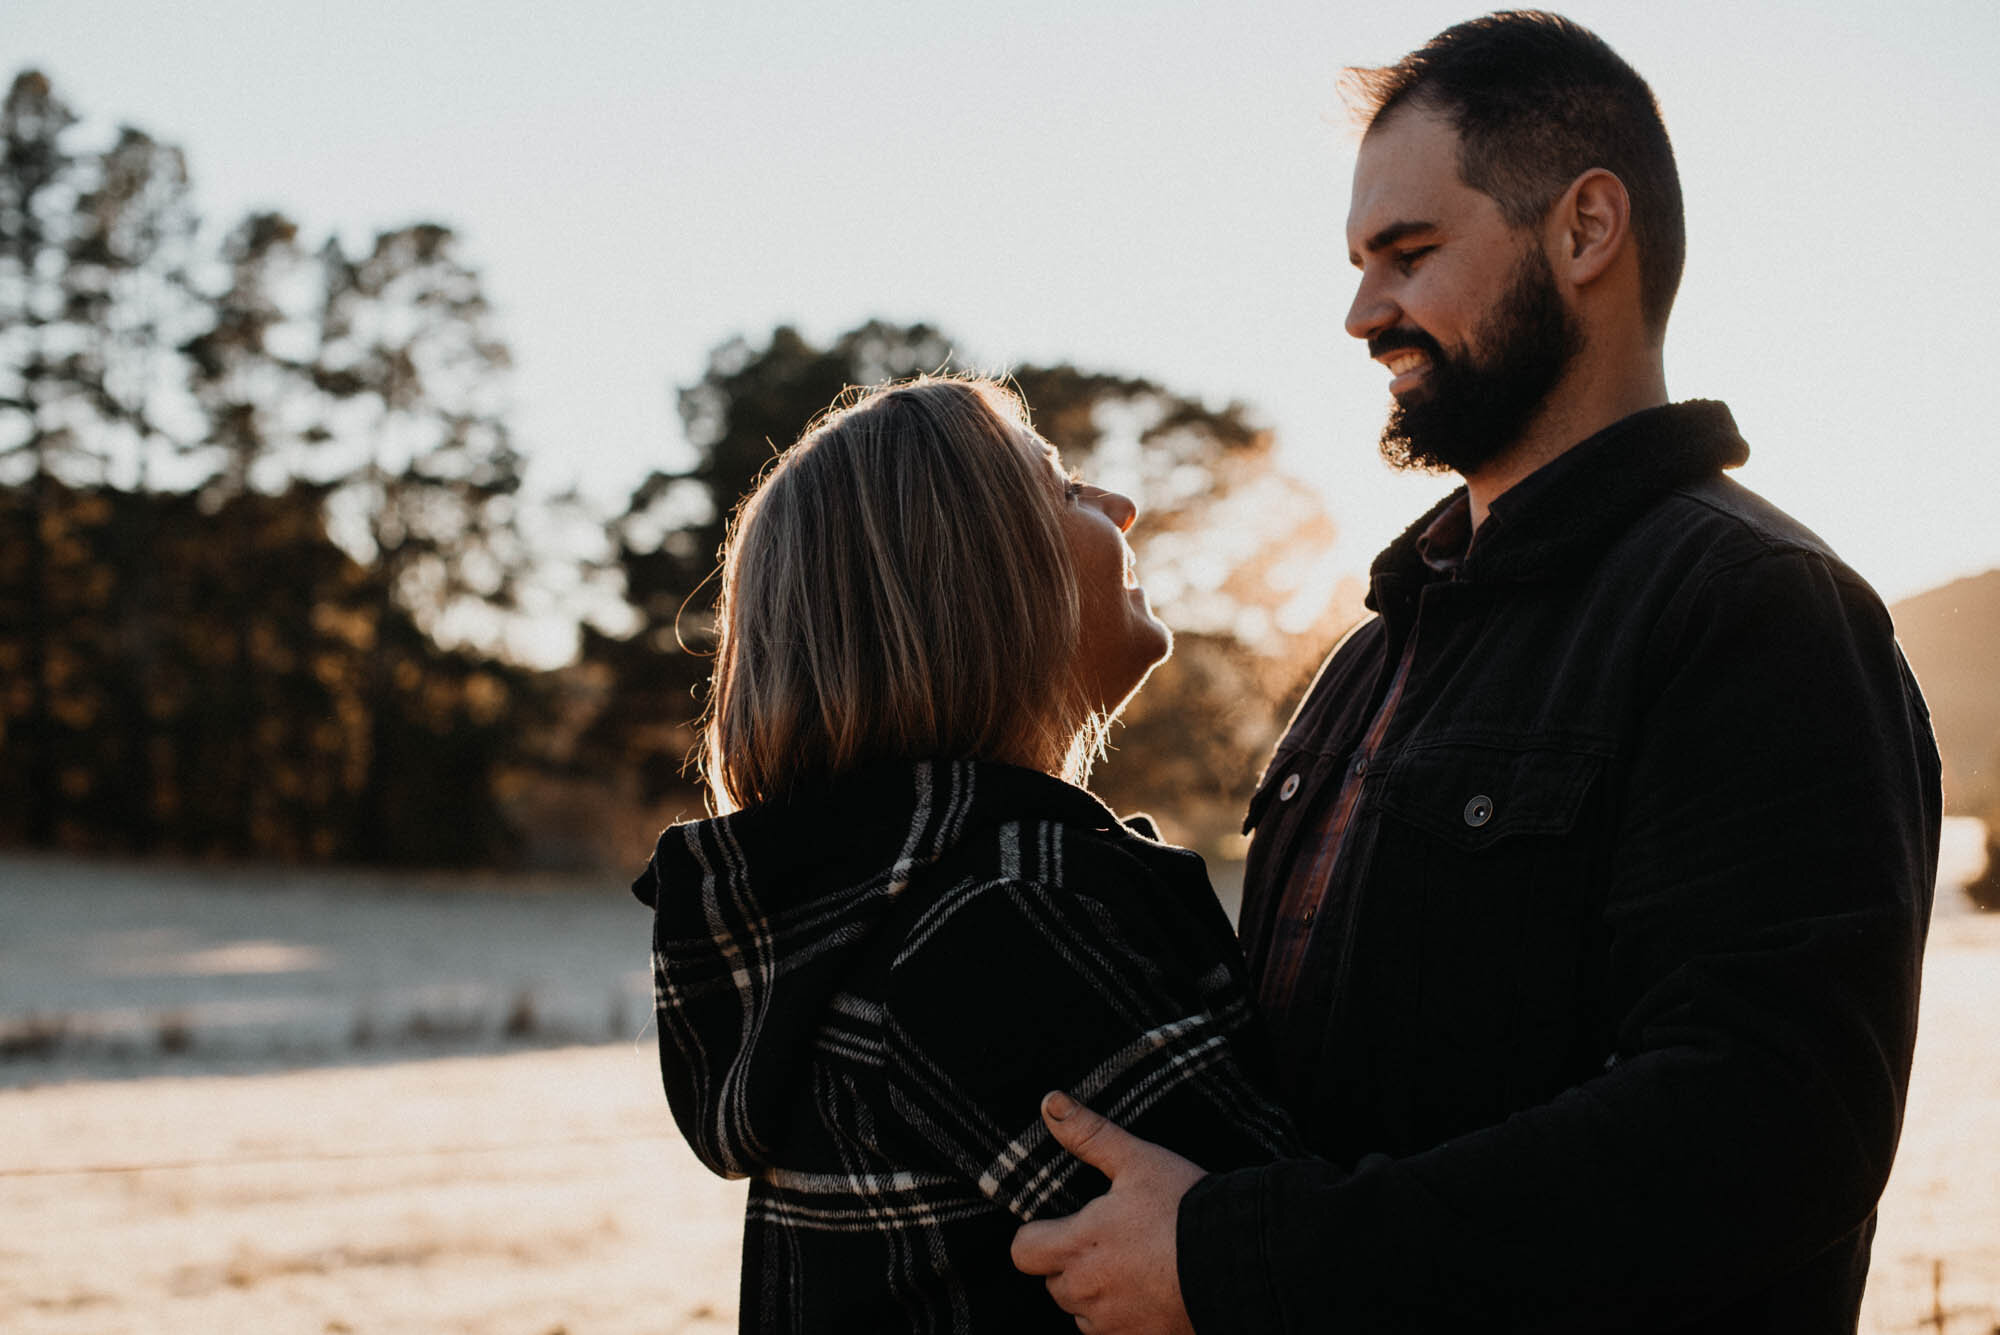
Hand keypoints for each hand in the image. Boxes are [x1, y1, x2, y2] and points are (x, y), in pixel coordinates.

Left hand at [1010, 1091, 1206, 1334]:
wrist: (1238, 1259)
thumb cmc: (1185, 1207)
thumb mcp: (1137, 1160)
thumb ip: (1089, 1134)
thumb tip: (1050, 1102)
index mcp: (1078, 1244)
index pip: (1023, 1251)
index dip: (1037, 1235)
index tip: (1064, 1224)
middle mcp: (1087, 1289)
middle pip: (1053, 1282)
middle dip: (1070, 1262)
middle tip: (1110, 1240)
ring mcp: (1112, 1322)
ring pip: (1081, 1311)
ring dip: (1094, 1292)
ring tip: (1132, 1266)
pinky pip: (1111, 1333)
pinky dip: (1121, 1317)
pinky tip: (1147, 1291)